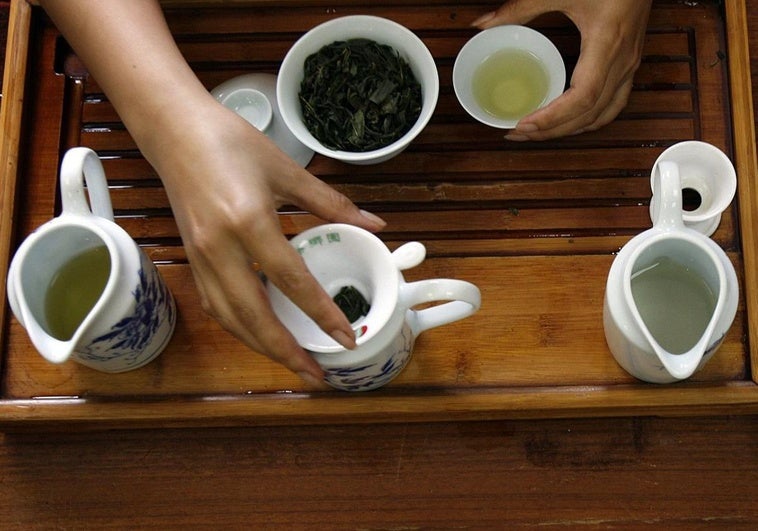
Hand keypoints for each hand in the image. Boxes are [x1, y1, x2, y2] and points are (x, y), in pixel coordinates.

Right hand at [153, 100, 385, 384]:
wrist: (174, 130)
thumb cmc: (231, 142)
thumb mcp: (287, 170)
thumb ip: (332, 204)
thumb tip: (374, 226)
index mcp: (248, 222)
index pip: (292, 281)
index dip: (321, 313)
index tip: (346, 337)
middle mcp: (220, 248)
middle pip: (253, 316)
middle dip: (286, 352)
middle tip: (316, 374)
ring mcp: (200, 257)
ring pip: (230, 318)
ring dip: (261, 346)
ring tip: (291, 362)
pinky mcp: (191, 259)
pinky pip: (215, 304)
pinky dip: (239, 326)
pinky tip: (258, 332)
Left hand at [473, 0, 652, 139]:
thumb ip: (520, 8)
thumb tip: (483, 24)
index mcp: (607, 46)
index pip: (582, 99)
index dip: (553, 118)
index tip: (523, 124)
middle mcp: (622, 62)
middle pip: (588, 115)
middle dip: (552, 131)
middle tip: (517, 133)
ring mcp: (629, 65)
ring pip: (602, 115)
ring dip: (570, 130)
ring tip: (537, 132)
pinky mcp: (629, 63)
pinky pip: (613, 104)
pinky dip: (589, 120)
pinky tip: (568, 121)